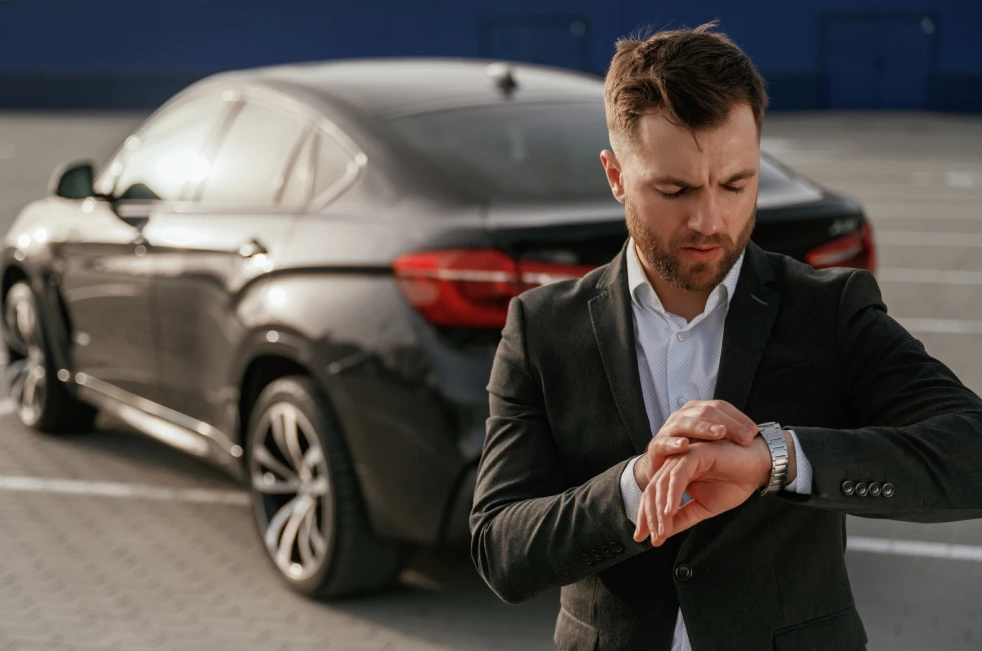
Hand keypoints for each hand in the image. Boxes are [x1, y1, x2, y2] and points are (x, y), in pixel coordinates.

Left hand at [632, 436, 772, 545]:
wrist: (759, 468)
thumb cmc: (734, 482)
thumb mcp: (705, 507)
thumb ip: (683, 517)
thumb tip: (663, 533)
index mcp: (676, 475)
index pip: (653, 496)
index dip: (646, 517)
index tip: (644, 538)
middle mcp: (675, 464)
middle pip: (652, 490)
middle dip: (649, 516)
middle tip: (653, 538)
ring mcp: (683, 457)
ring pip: (662, 483)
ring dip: (659, 510)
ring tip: (662, 530)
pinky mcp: (695, 453)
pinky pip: (678, 475)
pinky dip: (672, 494)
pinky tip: (670, 511)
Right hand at [633, 400, 758, 490]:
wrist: (664, 471)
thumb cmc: (693, 455)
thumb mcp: (712, 443)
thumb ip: (729, 436)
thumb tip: (757, 434)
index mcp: (698, 411)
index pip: (721, 407)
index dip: (738, 417)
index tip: (755, 433)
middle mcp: (683, 416)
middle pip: (706, 411)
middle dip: (727, 424)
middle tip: (745, 437)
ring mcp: (668, 429)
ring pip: (686, 422)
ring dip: (703, 428)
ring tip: (719, 434)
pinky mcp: (656, 446)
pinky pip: (663, 442)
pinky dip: (673, 442)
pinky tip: (685, 445)